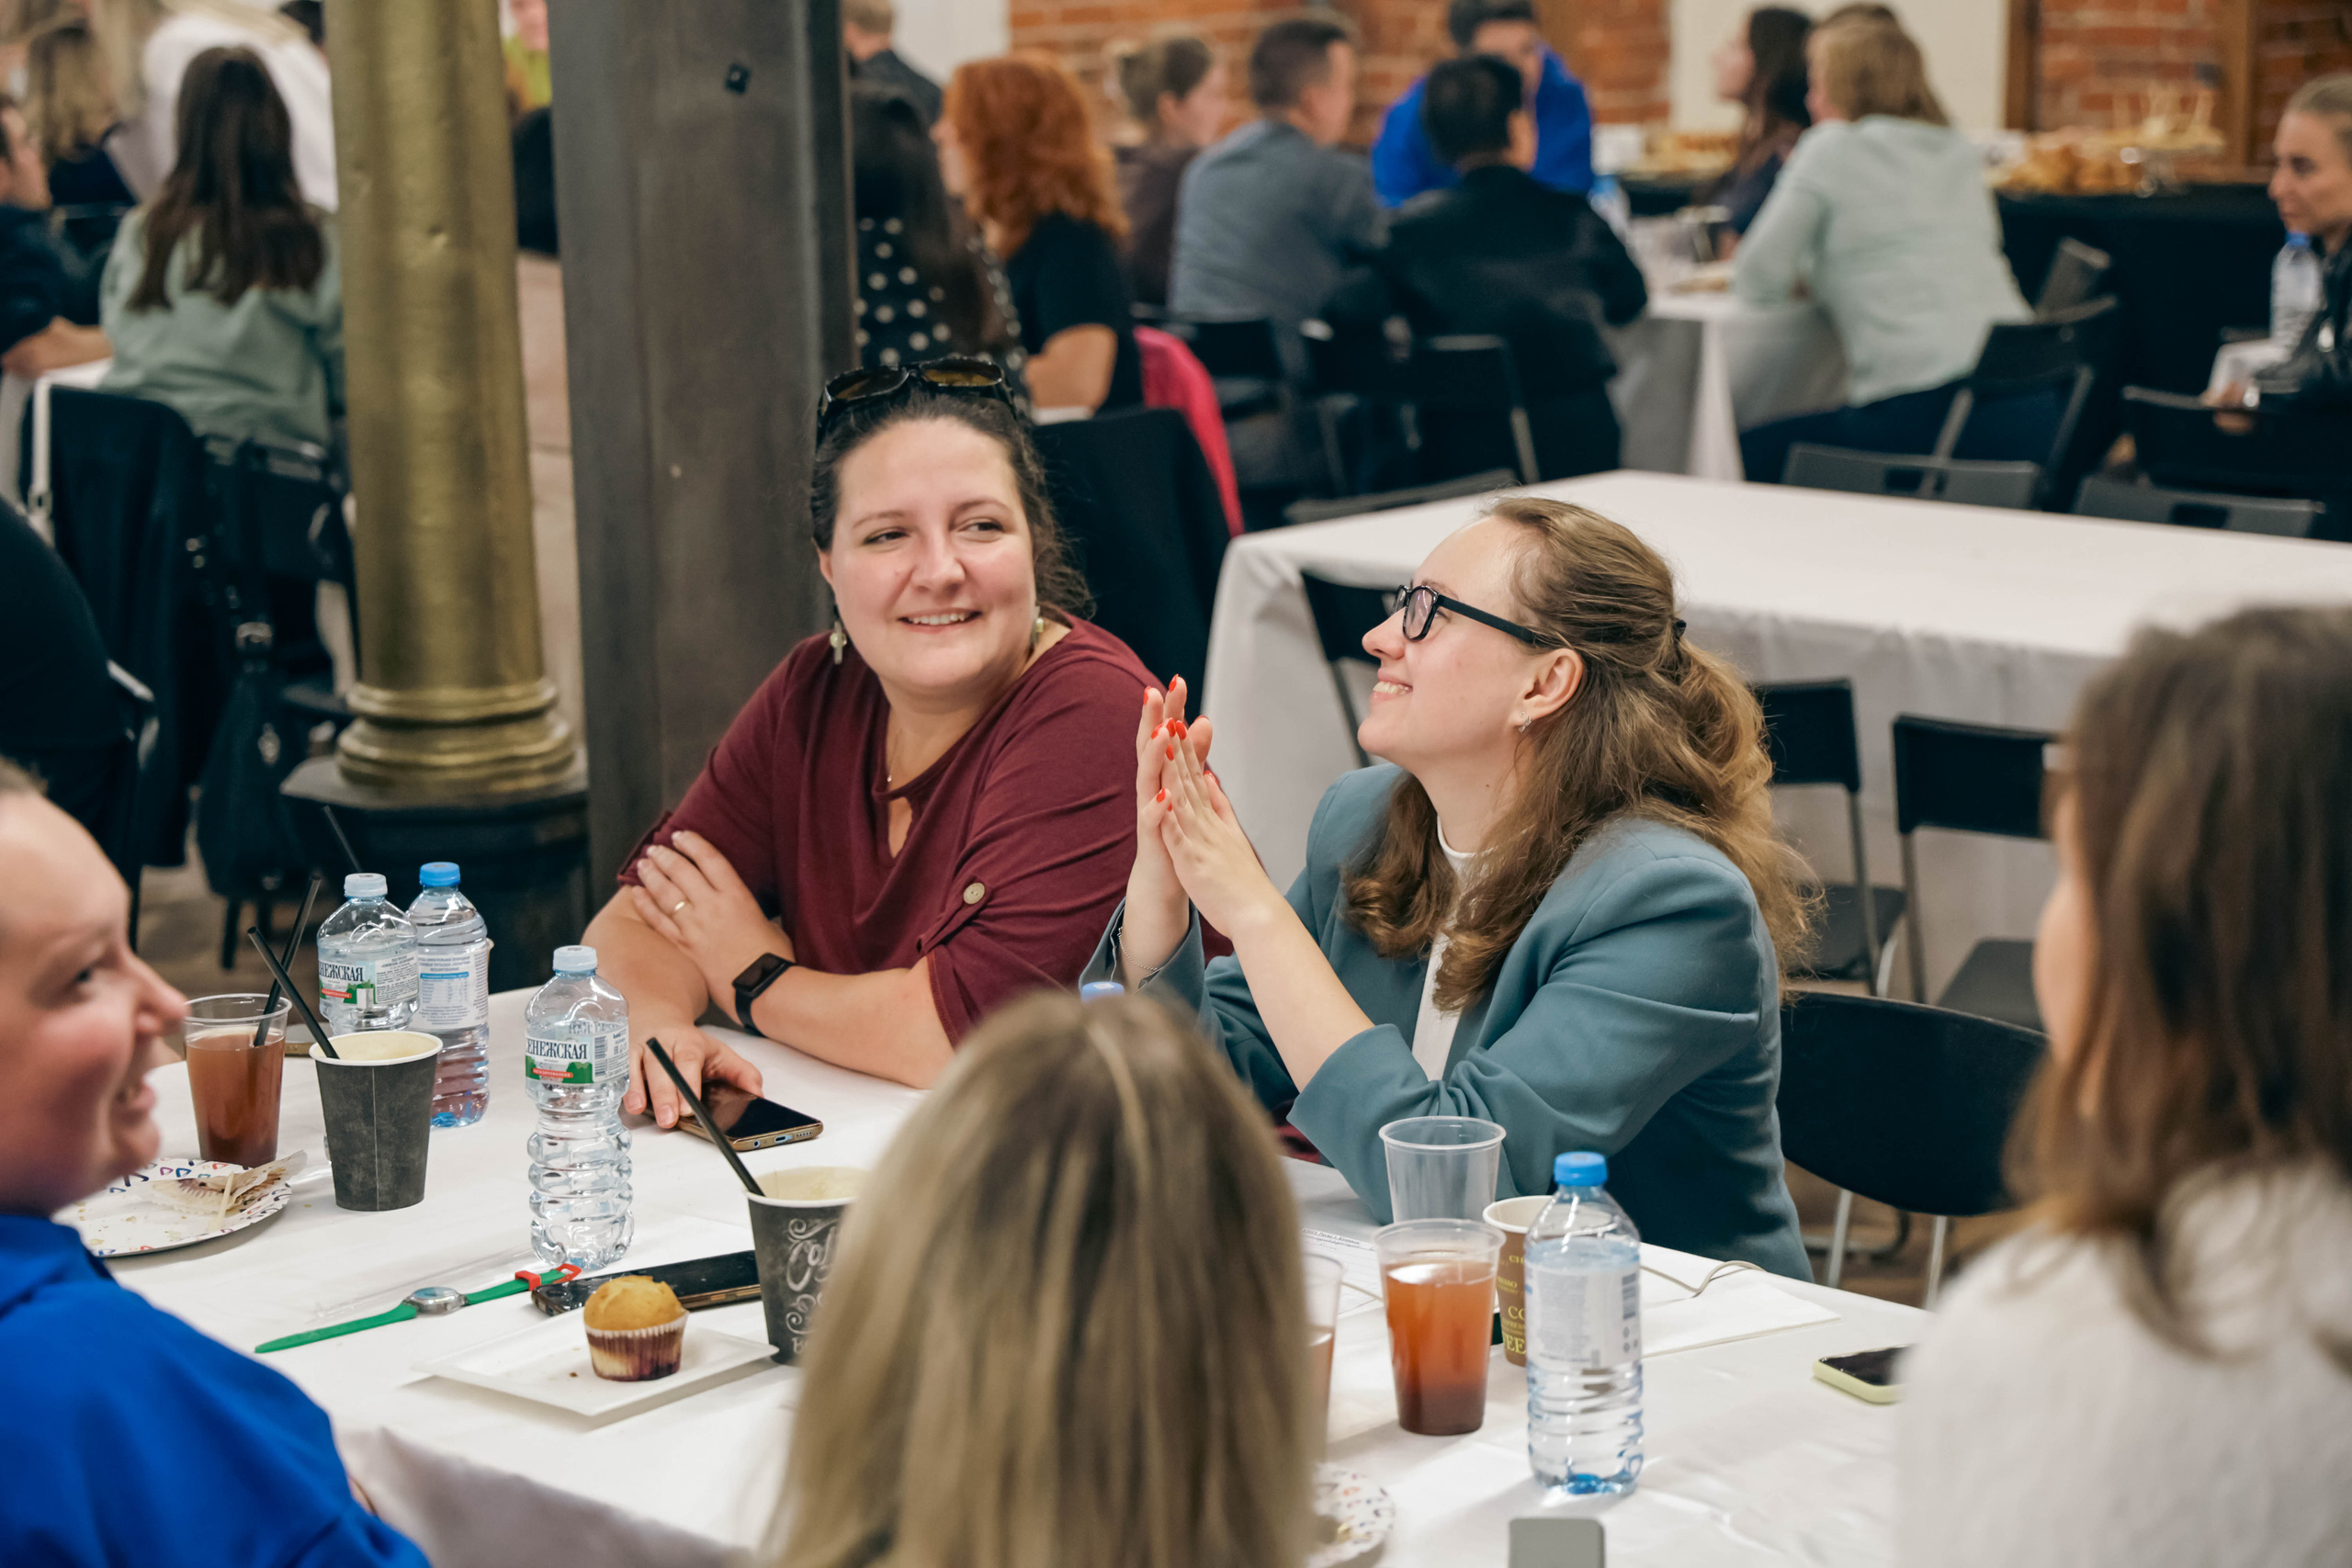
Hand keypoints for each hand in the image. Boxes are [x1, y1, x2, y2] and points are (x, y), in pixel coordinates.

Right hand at [624, 1018, 765, 1129]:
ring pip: (635, 1067)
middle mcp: (662, 1043)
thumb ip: (741, 1072)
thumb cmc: (687, 1042)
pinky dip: (617, 1085)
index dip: (688, 1083)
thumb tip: (757, 1093)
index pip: (689, 1061)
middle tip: (669, 1118)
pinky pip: (616, 1069)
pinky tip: (620, 1101)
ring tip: (639, 1109)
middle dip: (665, 1094)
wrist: (656, 1014)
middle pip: (662, 1068)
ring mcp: (638, 1048)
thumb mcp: (719, 1052)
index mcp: (688, 1043)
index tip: (688, 1108)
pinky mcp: (619, 1055)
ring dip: (637, 1089)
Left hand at [628, 830, 787, 1021]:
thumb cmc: (774, 958)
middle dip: (666, 857)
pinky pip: (659, 921)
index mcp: (737, 896)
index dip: (693, 844)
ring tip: (643, 864)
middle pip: (682, 872)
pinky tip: (636, 894)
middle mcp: (712, 907)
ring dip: (652, 876)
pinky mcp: (685, 947)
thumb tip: (739, 907)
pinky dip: (645, 905)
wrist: (763, 989)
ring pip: (666, 894)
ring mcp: (695, 927)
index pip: (710, 860)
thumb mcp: (768, 922)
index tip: (681, 835)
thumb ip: (747, 910)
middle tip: (655, 848)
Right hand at [1124, 676, 1212, 982]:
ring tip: (1164, 732)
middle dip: (1151, 720)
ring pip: (1147, 780)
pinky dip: (1157, 809)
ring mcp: (1149, 814)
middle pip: (1149, 748)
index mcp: (1161, 776)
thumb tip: (1203, 720)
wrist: (1164, 880)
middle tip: (1153, 690)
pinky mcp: (1152, 841)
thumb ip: (1193, 755)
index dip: (1170, 709)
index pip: (1165, 736)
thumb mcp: (1186, 786)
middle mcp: (1150, 790)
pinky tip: (1165, 795)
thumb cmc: (1174, 831)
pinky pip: (1151, 823)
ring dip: (1154, 756)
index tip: (1177, 678)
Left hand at [1155, 713, 1280, 940]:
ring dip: (1172, 764)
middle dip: (1177, 740)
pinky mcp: (1194, 861)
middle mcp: (1205, 821)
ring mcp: (1200, 838)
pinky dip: (1170, 815)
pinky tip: (1160, 795)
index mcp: (1210, 816)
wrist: (1260, 916)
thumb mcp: (1229, 834)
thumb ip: (1218, 805)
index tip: (1174, 714)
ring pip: (1183, 796)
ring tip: (1164, 734)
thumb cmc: (1243, 881)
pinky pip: (1178, 835)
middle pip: (1187, 774)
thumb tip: (1208, 777)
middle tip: (1170, 706)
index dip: (1183, 744)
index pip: (1193, 773)